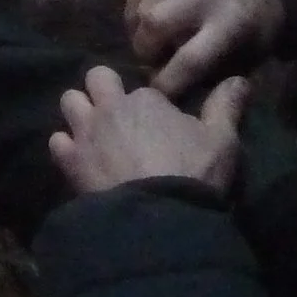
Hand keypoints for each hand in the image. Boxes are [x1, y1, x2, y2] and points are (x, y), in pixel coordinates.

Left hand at [50, 65, 247, 196]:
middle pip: (95, 77)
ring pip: (69, 102)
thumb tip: (240, 79)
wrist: (158, 219)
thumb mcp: (222, 140)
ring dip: (80, 113)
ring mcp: (86, 133)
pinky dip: (66, 148)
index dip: (150, 104)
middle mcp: (110, 107)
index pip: (143, 88)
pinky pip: (56, 142)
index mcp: (146, 99)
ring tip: (95, 133)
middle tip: (118, 113)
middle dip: (103, 89)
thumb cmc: (193, 174)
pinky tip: (80, 160)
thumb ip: (226, 106)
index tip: (159, 121)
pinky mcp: (70, 162)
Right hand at [125, 0, 284, 96]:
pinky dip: (135, 8)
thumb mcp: (243, 63)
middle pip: (155, 26)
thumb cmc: (254, 34)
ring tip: (148, 42)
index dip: (166, 82)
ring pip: (142, 8)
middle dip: (145, 52)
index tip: (158, 94)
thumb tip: (165, 91)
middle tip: (150, 62)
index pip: (188, 60)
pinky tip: (144, 20)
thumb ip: (206, 77)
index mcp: (232, 23)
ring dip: (138, 32)